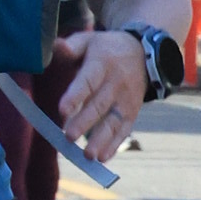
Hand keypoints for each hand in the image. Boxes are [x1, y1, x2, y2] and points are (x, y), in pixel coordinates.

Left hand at [44, 27, 149, 166]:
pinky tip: (103, 158)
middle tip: (68, 136)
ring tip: (88, 155)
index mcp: (102, 64)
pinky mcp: (132, 112)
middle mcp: (116, 84)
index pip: (88, 81)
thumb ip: (72, 46)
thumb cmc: (106, 49)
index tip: (62, 111)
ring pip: (113, 122)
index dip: (75, 96)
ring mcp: (126, 100)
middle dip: (85, 123)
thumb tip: (57, 46)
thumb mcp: (90, 41)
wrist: (143, 53)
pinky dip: (114, 144)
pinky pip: (124, 130)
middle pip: (100, 105)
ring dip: (101, 140)